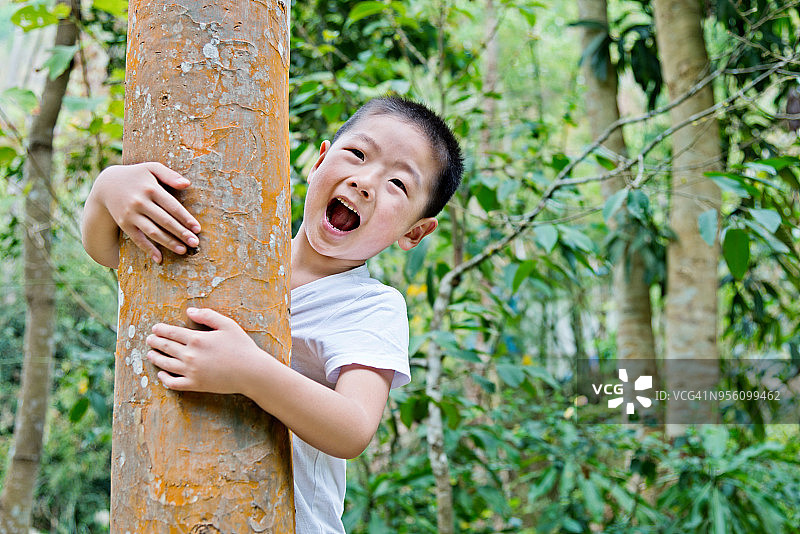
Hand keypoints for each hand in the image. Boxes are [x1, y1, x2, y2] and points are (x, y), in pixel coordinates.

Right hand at [94, 162, 200, 262]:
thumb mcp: (151, 168)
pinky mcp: (125, 224)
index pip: (172, 206)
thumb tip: (187, 184)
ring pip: (152, 232)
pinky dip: (148, 250)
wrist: (107, 185)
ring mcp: (131, 215)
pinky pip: (138, 239)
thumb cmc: (136, 176)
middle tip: (195, 243)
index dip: (186, 218)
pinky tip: (160, 258)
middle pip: (165, 221)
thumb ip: (170, 174)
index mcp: (151, 188)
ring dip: (168, 243)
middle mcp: (141, 202)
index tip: (197, 229)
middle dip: (181, 233)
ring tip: (183, 250)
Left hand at [145, 307, 265, 392]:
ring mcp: (191, 372)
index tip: (154, 328)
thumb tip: (189, 311)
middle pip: (166, 347)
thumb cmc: (242, 346)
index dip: (160, 329)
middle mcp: (190, 356)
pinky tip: (161, 374)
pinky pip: (173, 383)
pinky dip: (164, 379)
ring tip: (150, 354)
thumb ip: (208, 315)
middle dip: (155, 342)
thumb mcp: (228, 325)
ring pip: (166, 364)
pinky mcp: (195, 385)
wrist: (252, 372)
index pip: (172, 332)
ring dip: (155, 358)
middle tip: (149, 339)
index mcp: (197, 339)